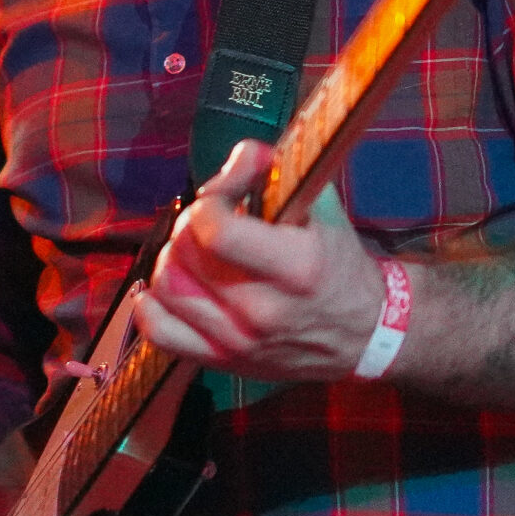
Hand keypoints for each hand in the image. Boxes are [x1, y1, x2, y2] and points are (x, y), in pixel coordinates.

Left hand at [136, 139, 387, 382]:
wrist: (363, 333)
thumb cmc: (338, 264)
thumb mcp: (321, 210)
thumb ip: (276, 174)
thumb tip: (241, 154)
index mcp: (294, 267)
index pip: (215, 230)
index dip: (207, 204)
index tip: (220, 201)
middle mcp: (262, 310)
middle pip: (185, 255)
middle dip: (188, 227)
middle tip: (207, 223)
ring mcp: (238, 341)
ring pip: (166, 289)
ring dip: (171, 259)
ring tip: (193, 252)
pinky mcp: (222, 361)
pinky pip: (160, 332)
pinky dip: (150, 305)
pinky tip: (166, 286)